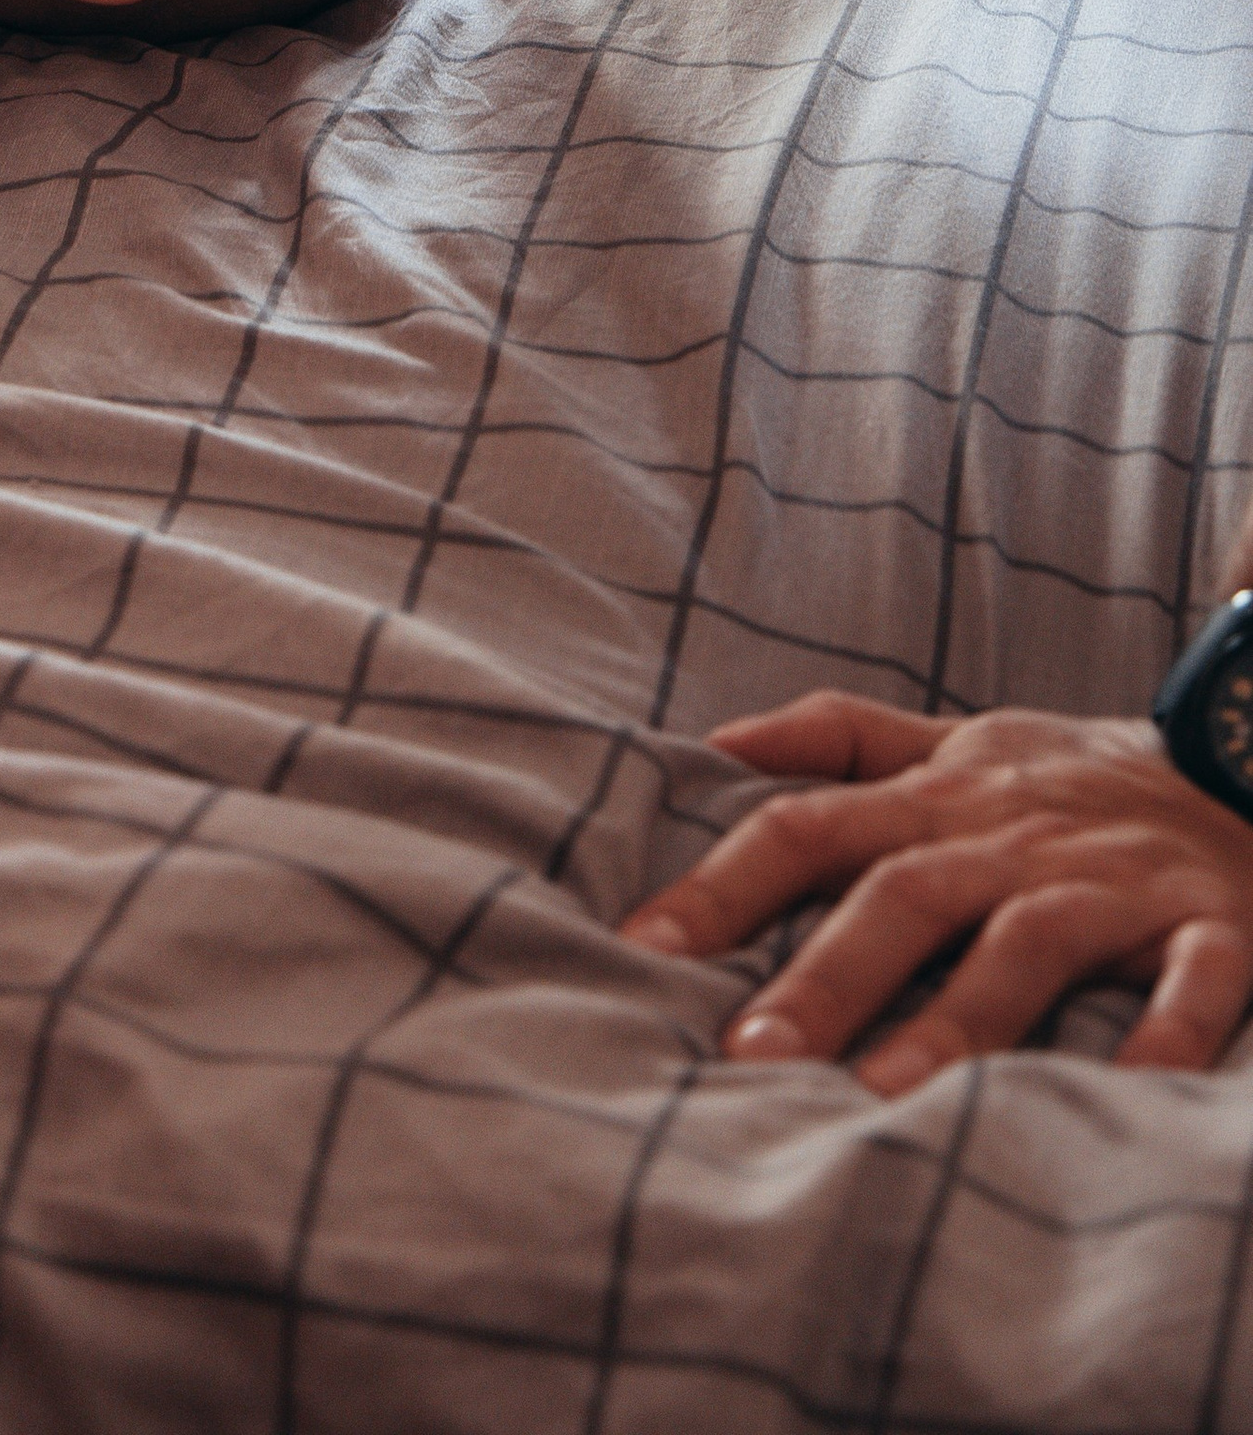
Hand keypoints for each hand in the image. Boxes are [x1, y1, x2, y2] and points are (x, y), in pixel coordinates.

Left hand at [621, 691, 1252, 1085]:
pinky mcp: (1215, 925)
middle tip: (747, 1056)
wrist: (1243, 762)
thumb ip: (841, 737)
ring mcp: (1112, 882)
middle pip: (902, 897)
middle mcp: (1011, 838)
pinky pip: (1193, 983)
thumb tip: (718, 743)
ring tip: (885, 1097)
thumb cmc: (1077, 777)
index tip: (642, 943)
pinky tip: (1129, 1093)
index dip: (724, 880)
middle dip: (822, 974)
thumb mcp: (959, 736)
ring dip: (955, 1019)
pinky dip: (1166, 1034)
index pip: (809, 826)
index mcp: (939, 799)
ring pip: (1022, 945)